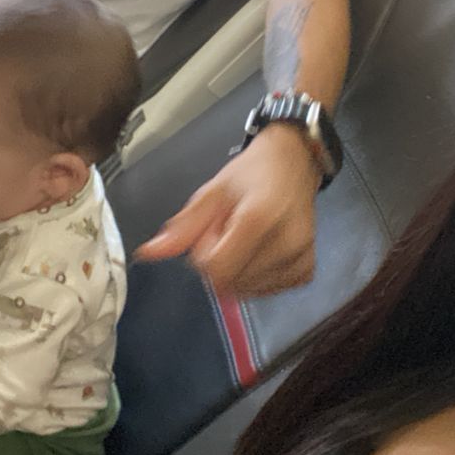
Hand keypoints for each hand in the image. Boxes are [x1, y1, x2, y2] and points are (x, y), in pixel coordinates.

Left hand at [136, 123, 320, 297]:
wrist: (295, 162)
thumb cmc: (252, 173)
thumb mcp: (212, 192)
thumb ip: (183, 227)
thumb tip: (148, 254)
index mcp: (259, 219)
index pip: (217, 270)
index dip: (205, 255)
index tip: (213, 230)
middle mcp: (285, 244)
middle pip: (230, 283)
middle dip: (220, 263)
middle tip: (230, 231)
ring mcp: (299, 260)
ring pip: (247, 291)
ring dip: (238, 271)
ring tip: (246, 239)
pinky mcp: (307, 271)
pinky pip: (268, 291)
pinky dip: (257, 278)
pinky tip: (261, 252)